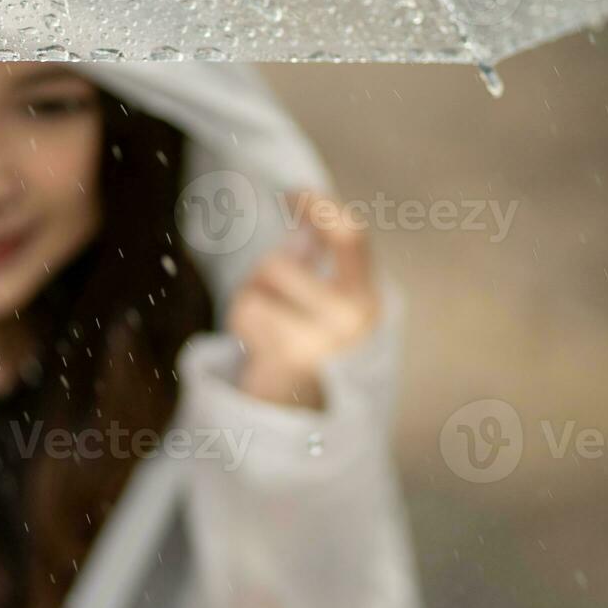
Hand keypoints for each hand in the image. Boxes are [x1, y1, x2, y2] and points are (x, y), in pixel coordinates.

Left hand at [225, 191, 378, 409]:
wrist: (305, 414)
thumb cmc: (310, 344)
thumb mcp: (323, 299)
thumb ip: (315, 256)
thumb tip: (303, 213)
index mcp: (366, 297)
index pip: (350, 236)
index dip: (321, 207)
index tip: (295, 192)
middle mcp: (353, 318)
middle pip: (279, 264)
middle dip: (263, 272)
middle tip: (272, 294)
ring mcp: (322, 340)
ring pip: (257, 286)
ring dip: (250, 298)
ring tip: (268, 324)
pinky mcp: (290, 357)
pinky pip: (245, 313)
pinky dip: (241, 322)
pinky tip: (259, 344)